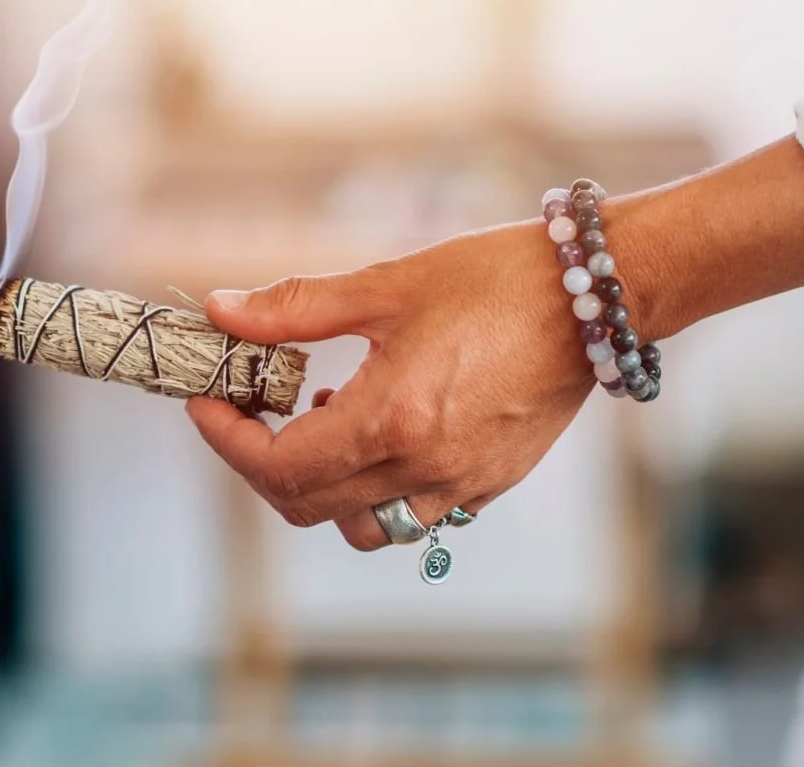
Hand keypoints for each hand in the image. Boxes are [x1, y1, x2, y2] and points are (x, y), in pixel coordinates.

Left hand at [185, 219, 595, 549]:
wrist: (596, 297)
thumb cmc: (496, 279)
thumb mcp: (387, 286)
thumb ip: (296, 308)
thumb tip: (220, 311)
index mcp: (391, 419)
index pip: (278, 466)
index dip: (227, 440)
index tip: (206, 401)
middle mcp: (424, 468)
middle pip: (306, 506)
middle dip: (261, 461)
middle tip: (250, 406)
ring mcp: (462, 484)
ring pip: (360, 525)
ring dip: (320, 485)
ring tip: (325, 411)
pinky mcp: (492, 482)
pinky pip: (413, 513)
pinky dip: (375, 486)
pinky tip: (383, 424)